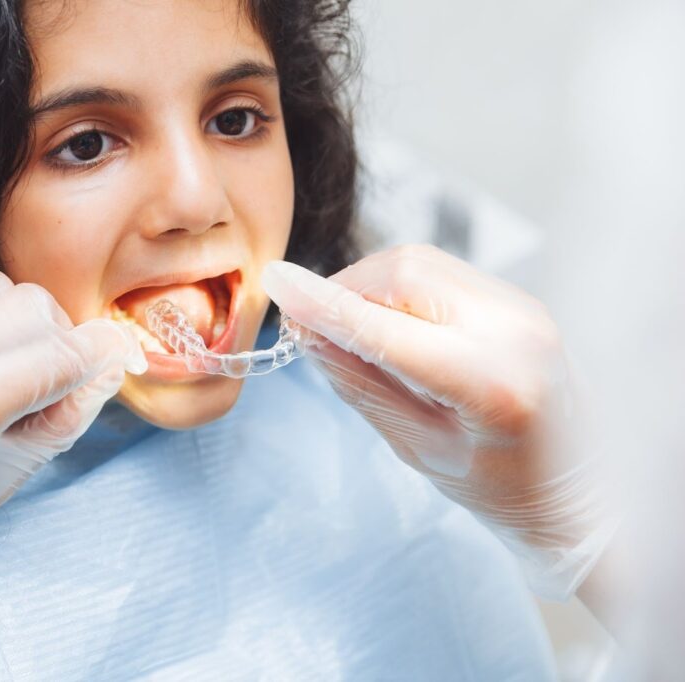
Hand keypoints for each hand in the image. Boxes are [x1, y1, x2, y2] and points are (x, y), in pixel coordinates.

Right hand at [263, 244, 615, 599]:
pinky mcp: (517, 300)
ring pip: (419, 264)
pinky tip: (391, 328)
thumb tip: (310, 334)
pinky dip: (400, 292)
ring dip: (371, 289)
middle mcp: (513, 328)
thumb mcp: (419, 449)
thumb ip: (362, 385)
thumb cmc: (504, 489)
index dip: (322, 303)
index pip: (385, 325)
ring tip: (350, 332)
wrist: (584, 489)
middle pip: (403, 272)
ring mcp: (521, 306)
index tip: (274, 283)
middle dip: (346, 291)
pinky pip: (441, 275)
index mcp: (490, 381)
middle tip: (313, 330)